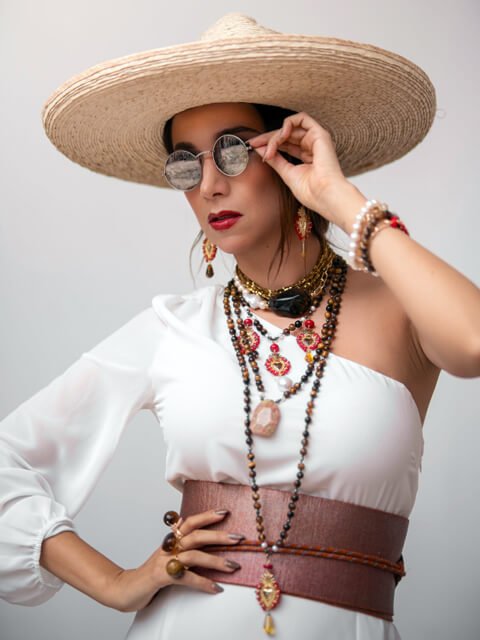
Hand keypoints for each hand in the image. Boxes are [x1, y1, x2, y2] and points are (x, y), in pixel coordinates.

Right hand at [108, 509, 243, 611]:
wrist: (124, 589)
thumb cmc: (149, 573)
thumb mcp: (165, 555)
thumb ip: (178, 543)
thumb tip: (187, 526)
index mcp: (171, 540)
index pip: (190, 522)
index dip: (207, 515)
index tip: (225, 511)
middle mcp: (168, 547)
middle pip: (196, 534)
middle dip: (219, 535)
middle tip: (239, 538)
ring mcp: (164, 560)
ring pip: (194, 555)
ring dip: (216, 560)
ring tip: (233, 565)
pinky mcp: (161, 577)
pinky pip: (186, 578)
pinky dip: (203, 582)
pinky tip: (216, 587)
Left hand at [248, 112, 351, 223]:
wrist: (324, 196)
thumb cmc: (311, 192)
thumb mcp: (287, 173)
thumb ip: (274, 160)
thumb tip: (260, 149)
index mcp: (307, 156)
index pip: (285, 144)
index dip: (268, 144)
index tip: (253, 147)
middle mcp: (312, 146)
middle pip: (286, 135)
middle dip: (267, 138)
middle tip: (254, 144)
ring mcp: (316, 139)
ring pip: (290, 128)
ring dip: (276, 136)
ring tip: (269, 148)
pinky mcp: (320, 134)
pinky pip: (301, 119)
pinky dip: (288, 124)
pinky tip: (280, 136)